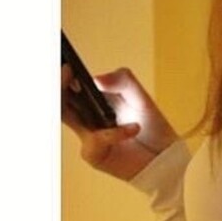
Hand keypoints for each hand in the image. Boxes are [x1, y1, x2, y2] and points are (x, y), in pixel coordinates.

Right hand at [61, 64, 176, 182]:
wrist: (164, 154)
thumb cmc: (151, 125)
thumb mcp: (139, 95)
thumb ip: (122, 80)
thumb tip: (97, 79)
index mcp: (92, 102)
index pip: (66, 87)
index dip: (60, 77)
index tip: (67, 65)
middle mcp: (84, 119)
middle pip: (58, 100)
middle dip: (57, 85)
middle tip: (68, 72)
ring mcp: (86, 136)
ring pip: (66, 116)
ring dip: (86, 105)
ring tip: (112, 103)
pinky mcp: (93, 154)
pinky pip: (95, 138)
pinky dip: (115, 132)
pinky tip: (134, 129)